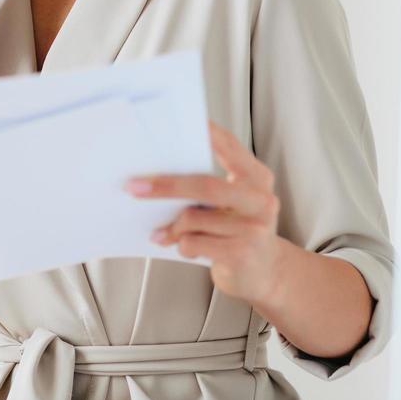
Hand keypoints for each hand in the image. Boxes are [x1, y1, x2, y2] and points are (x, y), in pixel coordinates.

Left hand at [124, 120, 286, 304]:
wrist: (265, 273)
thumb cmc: (239, 232)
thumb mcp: (233, 203)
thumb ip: (209, 185)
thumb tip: (159, 172)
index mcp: (257, 179)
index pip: (229, 146)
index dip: (204, 132)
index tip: (173, 125)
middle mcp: (260, 201)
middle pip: (206, 185)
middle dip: (165, 185)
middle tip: (135, 186)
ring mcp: (254, 229)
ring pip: (193, 218)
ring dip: (172, 226)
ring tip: (162, 232)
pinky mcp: (242, 254)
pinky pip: (193, 243)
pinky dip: (181, 245)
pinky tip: (184, 248)